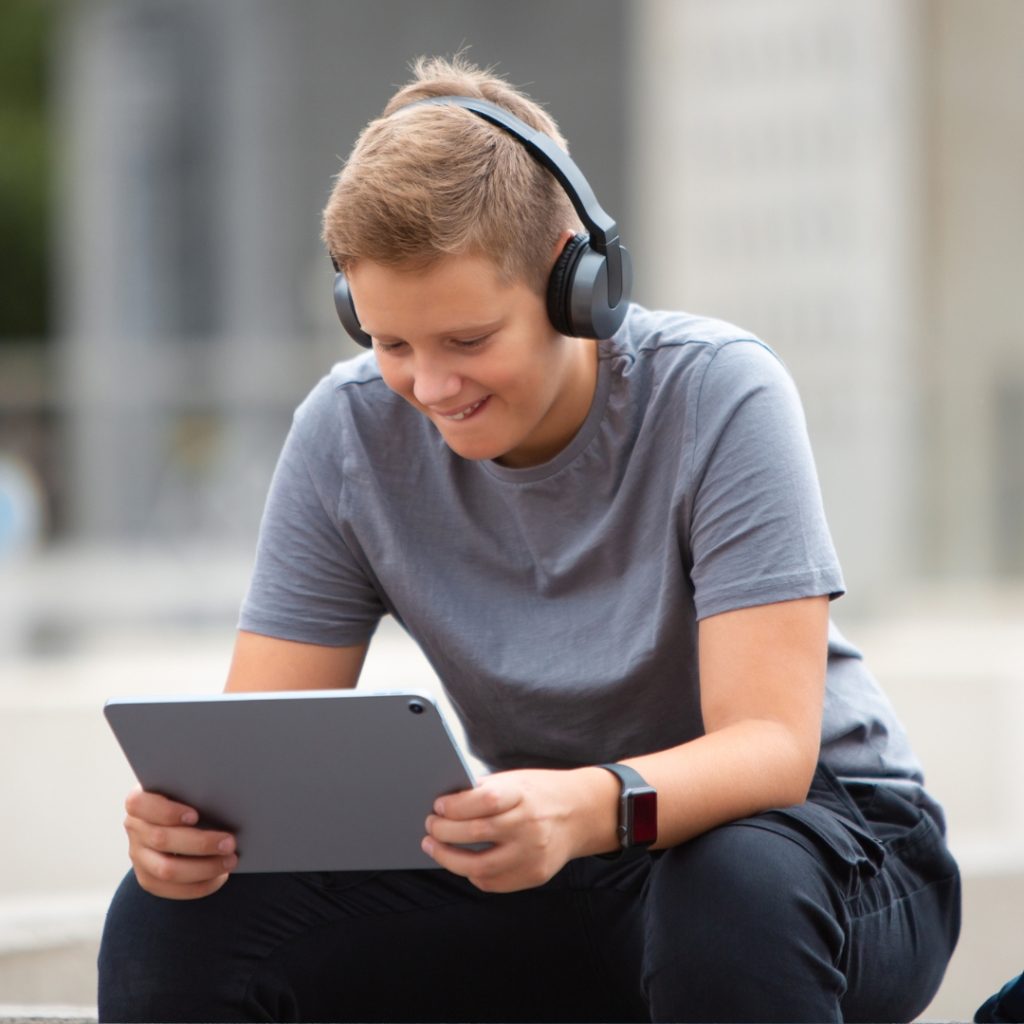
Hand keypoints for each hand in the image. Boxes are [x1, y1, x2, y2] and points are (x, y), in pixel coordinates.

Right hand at [123, 786, 237, 899]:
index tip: (195, 816)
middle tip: (230, 843)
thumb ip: (195, 790)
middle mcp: (135, 828)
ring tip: (230, 861)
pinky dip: (198, 885)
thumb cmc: (191, 797)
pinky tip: (219, 877)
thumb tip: (228, 796)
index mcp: (139, 800)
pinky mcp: (147, 878)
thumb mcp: (188, 788)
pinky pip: (170, 889)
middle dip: (200, 843)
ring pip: (166, 869)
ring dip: (203, 868)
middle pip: (161, 839)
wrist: (181, 820)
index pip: (139, 804)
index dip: (167, 812)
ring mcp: (138, 855)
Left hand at [421, 767, 616, 892]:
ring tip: (434, 847)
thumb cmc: (542, 792)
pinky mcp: (534, 875)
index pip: (483, 800)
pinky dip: (472, 874)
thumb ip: (486, 791)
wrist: (584, 813)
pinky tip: (462, 862)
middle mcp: (529, 826)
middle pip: (476, 833)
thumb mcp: (517, 780)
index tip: (438, 806)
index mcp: (523, 795)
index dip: (454, 805)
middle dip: (444, 831)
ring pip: (479, 866)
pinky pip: (494, 882)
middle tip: (430, 826)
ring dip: (449, 858)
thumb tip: (445, 804)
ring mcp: (532, 854)